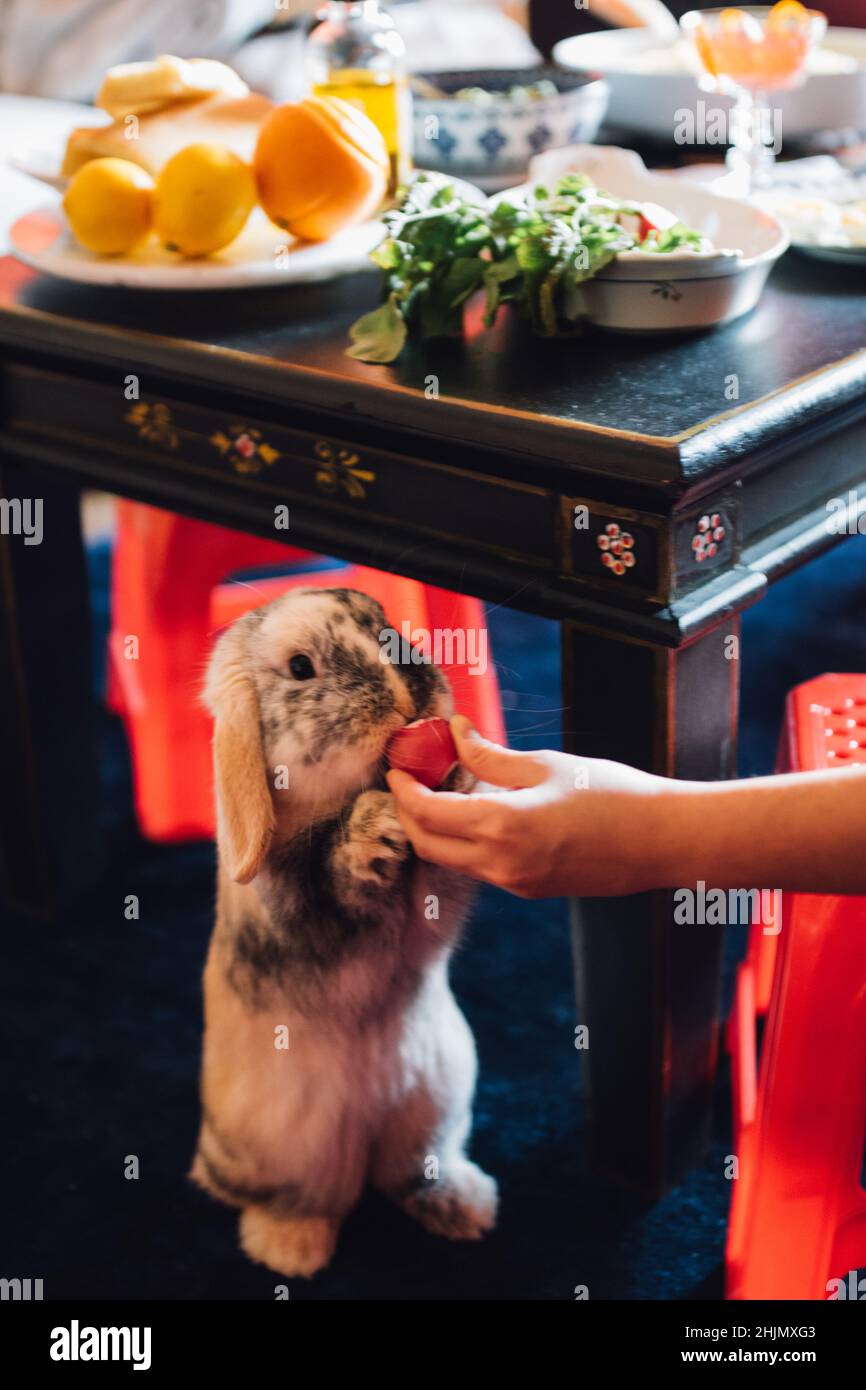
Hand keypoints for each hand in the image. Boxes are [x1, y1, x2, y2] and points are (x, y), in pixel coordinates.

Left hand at [386, 716, 673, 898]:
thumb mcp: (545, 765)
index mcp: (502, 827)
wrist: (662, 841)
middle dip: (410, 812)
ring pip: (451, 858)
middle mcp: (501, 864)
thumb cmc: (612, 794)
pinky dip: (464, 840)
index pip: (426, 813)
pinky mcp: (529, 889)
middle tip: (411, 777)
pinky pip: (479, 866)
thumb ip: (491, 756)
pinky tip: (476, 810)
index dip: (404, 788)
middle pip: (427, 844)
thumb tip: (455, 732)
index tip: (397, 765)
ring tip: (442, 787)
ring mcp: (514, 883)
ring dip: (436, 827)